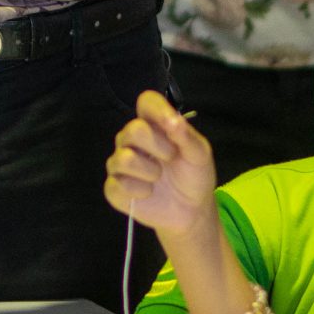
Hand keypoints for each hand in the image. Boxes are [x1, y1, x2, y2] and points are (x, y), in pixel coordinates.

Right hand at [102, 91, 217, 238]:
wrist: (192, 210)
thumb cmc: (194, 176)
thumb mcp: (199, 155)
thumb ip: (187, 136)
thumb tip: (173, 121)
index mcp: (154, 125)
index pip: (147, 102)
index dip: (157, 109)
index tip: (171, 124)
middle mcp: (132, 140)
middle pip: (133, 130)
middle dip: (158, 147)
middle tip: (171, 158)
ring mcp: (120, 163)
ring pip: (123, 159)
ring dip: (149, 171)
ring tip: (160, 177)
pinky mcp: (115, 188)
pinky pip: (117, 185)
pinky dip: (138, 191)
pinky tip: (148, 193)